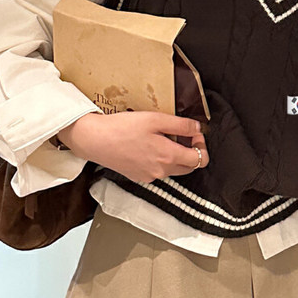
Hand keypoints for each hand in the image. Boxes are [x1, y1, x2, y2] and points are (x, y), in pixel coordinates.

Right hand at [57, 111, 208, 182]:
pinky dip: (162, 160)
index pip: (199, 160)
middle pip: (189, 167)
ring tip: (166, 137)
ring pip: (174, 170)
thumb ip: (181, 125)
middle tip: (184, 134)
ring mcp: (149, 177)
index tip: (195, 133)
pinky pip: (159, 171)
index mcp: (168, 157)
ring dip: (177, 155)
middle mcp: (160, 172)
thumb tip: (197, 128)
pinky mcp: (138, 177)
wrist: (95, 140)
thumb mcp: (156, 120)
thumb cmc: (122, 128)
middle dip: (191, 151)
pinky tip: (151, 145)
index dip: (202, 145)